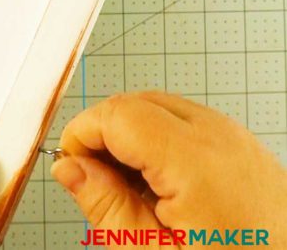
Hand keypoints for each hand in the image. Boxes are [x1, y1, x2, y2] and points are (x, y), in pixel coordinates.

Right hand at [51, 91, 286, 247]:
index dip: (82, 134)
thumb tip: (70, 169)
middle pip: (135, 103)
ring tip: (128, 191)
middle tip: (95, 182)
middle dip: (102, 134)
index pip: (116, 113)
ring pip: (157, 109)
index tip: (72, 166)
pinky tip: (157, 186)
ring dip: (128, 139)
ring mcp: (234, 136)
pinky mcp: (241, 145)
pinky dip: (156, 142)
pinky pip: (184, 123)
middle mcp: (218, 135)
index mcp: (195, 161)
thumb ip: (106, 206)